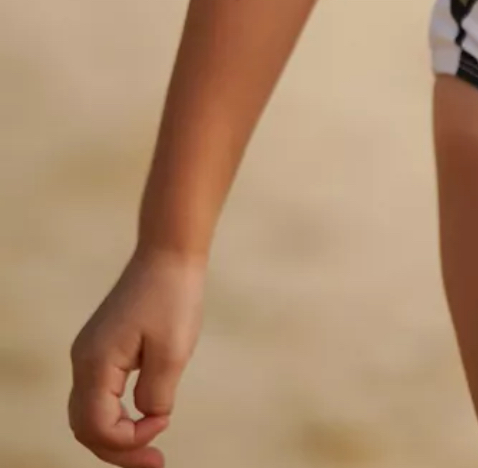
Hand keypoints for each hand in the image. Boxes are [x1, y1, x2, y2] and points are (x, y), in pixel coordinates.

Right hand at [68, 246, 206, 465]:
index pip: (98, 427)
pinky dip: (115, 414)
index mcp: (96, 363)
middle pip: (85, 427)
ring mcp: (89, 353)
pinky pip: (98, 395)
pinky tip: (143, 417)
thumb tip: (148, 417)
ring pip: (88, 414)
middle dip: (117, 449)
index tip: (164, 428)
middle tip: (154, 462)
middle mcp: (83, 360)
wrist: (169, 253)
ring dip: (115, 435)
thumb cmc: (174, 297)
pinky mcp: (101, 347)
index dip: (128, 442)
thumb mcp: (173, 351)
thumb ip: (156, 395)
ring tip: (149, 447)